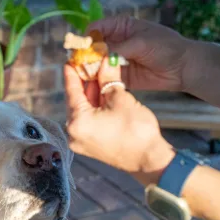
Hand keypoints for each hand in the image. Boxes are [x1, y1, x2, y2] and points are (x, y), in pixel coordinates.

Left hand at [64, 57, 174, 183]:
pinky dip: (94, 107)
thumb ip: (108, 78)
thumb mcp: (120, 98)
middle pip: (76, 101)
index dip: (72, 73)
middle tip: (89, 64)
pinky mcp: (89, 145)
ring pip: (83, 110)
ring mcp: (80, 140)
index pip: (71, 91)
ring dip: (91, 94)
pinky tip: (102, 93)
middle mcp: (73, 133)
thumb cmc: (136, 130)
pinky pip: (88, 120)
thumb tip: (105, 61)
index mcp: (77, 122)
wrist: (150, 159)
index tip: (70, 60)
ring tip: (98, 75)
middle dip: (84, 82)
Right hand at [88, 16, 191, 91]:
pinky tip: (93, 85)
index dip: (86, 38)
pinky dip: (98, 81)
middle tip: (78, 66)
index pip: (95, 29)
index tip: (81, 49)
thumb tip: (96, 55)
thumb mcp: (141, 43)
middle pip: (92, 48)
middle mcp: (115, 42)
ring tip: (84, 77)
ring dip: (89, 70)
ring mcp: (115, 60)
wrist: (183, 68)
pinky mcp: (119, 76)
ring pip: (95, 64)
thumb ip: (118, 48)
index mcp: (120, 27)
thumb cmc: (166, 47)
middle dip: (85, 56)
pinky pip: (104, 77)